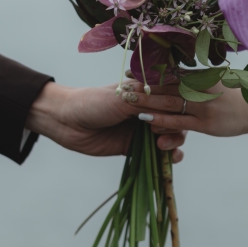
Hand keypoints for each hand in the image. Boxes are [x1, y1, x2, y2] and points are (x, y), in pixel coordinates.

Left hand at [26, 82, 186, 158]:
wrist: (67, 122)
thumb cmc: (94, 102)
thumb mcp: (124, 99)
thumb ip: (151, 102)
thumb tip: (177, 106)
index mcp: (148, 89)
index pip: (175, 95)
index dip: (180, 103)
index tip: (176, 111)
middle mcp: (150, 107)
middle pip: (178, 116)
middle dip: (177, 125)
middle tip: (158, 130)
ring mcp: (145, 127)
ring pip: (174, 135)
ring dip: (175, 141)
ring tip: (161, 145)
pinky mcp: (138, 146)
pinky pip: (161, 152)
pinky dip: (171, 156)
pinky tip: (170, 157)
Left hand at [121, 83, 247, 137]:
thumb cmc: (235, 97)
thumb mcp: (216, 82)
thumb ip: (197, 79)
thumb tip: (177, 73)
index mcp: (201, 77)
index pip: (170, 73)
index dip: (149, 73)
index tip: (131, 72)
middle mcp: (200, 89)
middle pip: (165, 86)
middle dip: (143, 86)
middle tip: (122, 85)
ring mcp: (202, 106)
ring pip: (168, 103)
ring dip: (147, 101)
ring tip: (127, 101)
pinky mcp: (205, 124)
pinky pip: (178, 122)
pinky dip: (161, 119)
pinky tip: (145, 119)